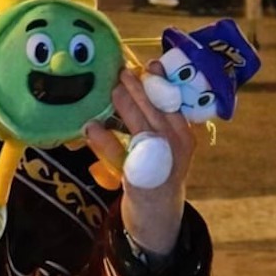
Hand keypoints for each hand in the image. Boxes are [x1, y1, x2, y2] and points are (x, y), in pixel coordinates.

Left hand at [83, 65, 194, 256]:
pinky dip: (104, 140)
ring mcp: (159, 162)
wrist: (159, 211)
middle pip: (156, 111)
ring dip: (125, 106)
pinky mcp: (139, 177)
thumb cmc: (160, 168)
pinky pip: (120, 154)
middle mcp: (176, 147)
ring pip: (141, 127)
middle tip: (122, 71)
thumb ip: (159, 119)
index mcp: (184, 136)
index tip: (149, 64)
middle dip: (138, 88)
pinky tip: (91, 126)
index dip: (160, 82)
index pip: (173, 103)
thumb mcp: (168, 143)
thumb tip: (141, 83)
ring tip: (111, 90)